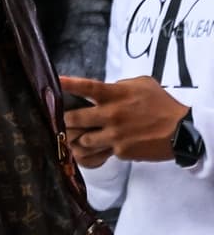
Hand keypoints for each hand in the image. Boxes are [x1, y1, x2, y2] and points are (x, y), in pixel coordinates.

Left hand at [61, 75, 189, 165]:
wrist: (182, 131)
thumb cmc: (162, 104)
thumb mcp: (141, 85)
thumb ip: (119, 85)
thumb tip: (105, 88)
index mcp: (115, 95)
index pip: (86, 88)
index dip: (67, 84)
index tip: (53, 82)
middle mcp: (111, 114)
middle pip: (74, 118)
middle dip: (64, 120)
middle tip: (62, 120)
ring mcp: (115, 135)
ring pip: (82, 140)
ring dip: (78, 139)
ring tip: (76, 137)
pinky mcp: (121, 152)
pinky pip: (101, 152)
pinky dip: (97, 151)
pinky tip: (99, 148)